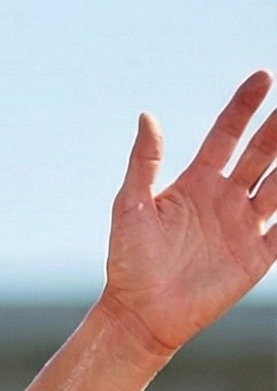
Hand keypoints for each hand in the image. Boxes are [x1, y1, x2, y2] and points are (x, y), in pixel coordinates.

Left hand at [100, 71, 276, 358]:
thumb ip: (143, 162)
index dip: (244, 106)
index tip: (263, 77)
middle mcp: (224, 199)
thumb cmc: (128, 261)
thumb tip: (147, 116)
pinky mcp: (257, 256)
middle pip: (261, 153)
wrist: (140, 313)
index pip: (226, 135)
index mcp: (196, 183)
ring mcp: (244, 225)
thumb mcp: (130, 207)